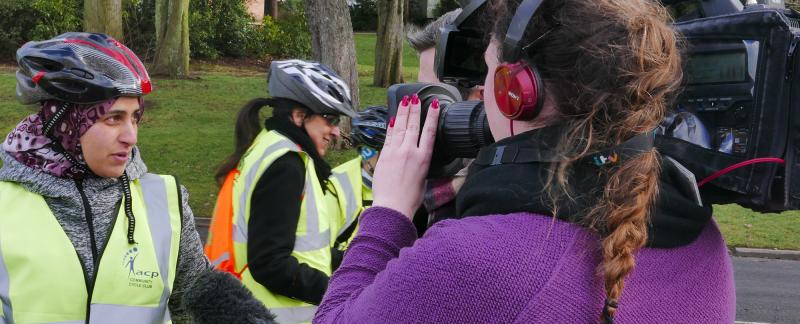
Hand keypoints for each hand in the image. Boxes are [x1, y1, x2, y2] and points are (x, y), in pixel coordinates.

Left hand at [371, 94, 439, 218]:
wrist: (392, 206)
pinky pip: (389, 136)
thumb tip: (417, 156)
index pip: (429, 131)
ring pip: (401, 127)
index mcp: (423, 158)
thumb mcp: (423, 179)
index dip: (432, 116)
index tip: (434, 104)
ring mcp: (395, 152)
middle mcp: (410, 152)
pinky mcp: (384, 155)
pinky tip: (394, 118)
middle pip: (413, 125)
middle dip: (415, 109)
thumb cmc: (410, 198)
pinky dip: (392, 126)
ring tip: (405, 101)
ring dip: (403, 112)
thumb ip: (420, 163)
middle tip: (415, 97)